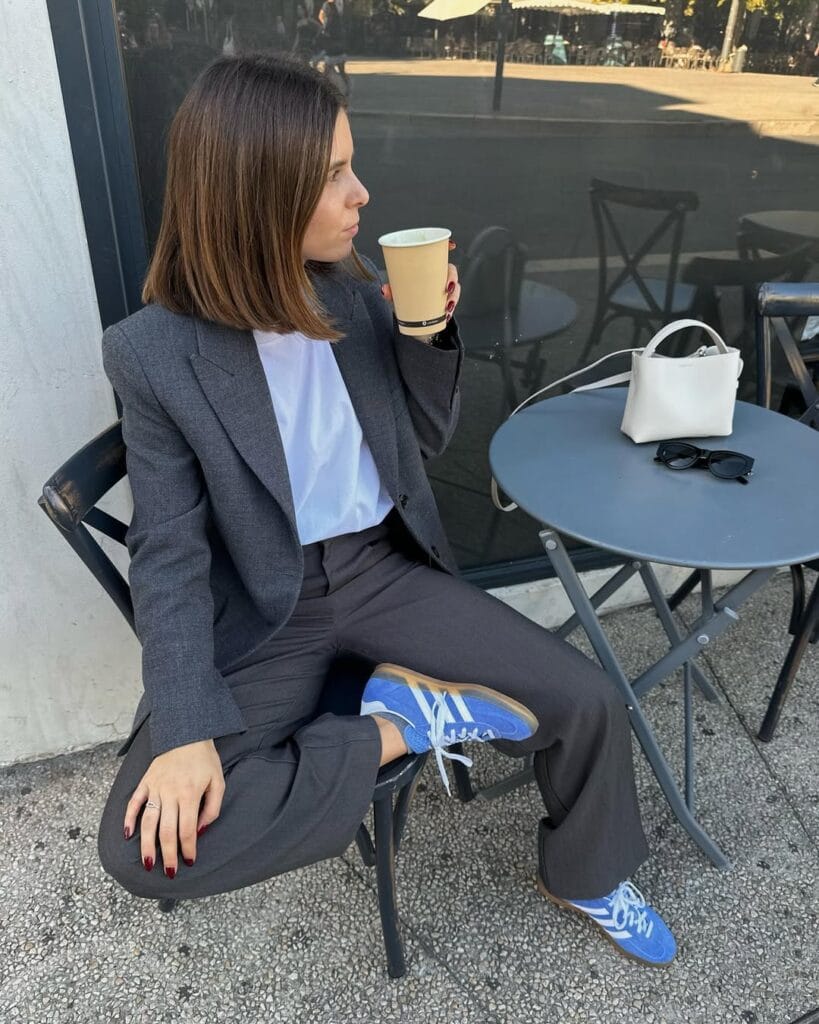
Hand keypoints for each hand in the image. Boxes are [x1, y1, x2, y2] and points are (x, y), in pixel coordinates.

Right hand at [124, 739, 224, 877]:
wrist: (187, 732)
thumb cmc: (205, 759)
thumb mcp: (218, 781)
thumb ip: (212, 808)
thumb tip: (199, 831)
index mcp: (190, 794)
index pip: (187, 829)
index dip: (188, 849)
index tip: (189, 862)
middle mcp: (170, 792)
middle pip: (166, 831)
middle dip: (167, 855)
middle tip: (169, 873)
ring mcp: (155, 787)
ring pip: (148, 822)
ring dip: (147, 845)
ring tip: (148, 864)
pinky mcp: (145, 781)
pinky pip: (134, 802)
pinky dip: (128, 818)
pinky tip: (127, 835)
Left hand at [380, 240, 460, 322]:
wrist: (409, 314)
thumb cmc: (406, 295)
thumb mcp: (398, 291)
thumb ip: (391, 290)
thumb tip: (384, 290)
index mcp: (428, 266)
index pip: (440, 253)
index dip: (447, 247)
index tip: (451, 245)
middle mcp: (438, 275)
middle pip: (451, 270)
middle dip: (452, 277)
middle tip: (447, 287)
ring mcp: (444, 289)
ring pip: (455, 288)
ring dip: (453, 296)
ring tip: (446, 305)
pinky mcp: (445, 302)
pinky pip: (452, 304)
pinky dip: (451, 310)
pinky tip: (447, 314)